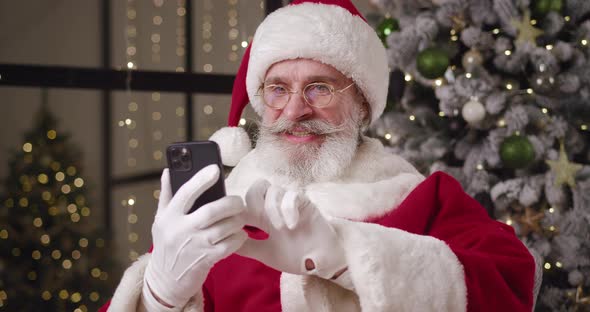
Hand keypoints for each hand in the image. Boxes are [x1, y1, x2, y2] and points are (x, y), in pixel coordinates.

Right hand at [144, 165, 247, 307]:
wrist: (165, 281)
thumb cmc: (166, 245)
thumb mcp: (161, 220)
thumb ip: (166, 194)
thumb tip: (169, 170)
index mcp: (169, 216)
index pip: (186, 193)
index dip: (201, 179)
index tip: (215, 169)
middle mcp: (181, 230)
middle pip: (211, 211)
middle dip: (230, 203)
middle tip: (238, 202)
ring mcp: (194, 246)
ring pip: (224, 227)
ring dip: (237, 220)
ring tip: (240, 217)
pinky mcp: (206, 259)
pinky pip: (230, 245)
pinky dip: (238, 238)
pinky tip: (239, 234)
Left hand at [238, 180, 346, 279]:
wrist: (323, 262)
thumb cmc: (297, 256)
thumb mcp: (266, 253)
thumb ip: (247, 247)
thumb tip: (225, 243)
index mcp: (265, 216)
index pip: (246, 201)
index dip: (239, 209)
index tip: (238, 225)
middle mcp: (276, 206)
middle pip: (257, 186)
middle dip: (253, 202)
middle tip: (258, 222)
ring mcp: (291, 203)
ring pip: (273, 189)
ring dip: (273, 209)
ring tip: (281, 229)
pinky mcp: (305, 203)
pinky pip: (292, 195)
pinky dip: (288, 209)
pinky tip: (292, 225)